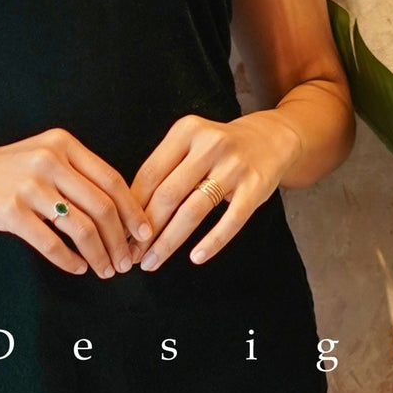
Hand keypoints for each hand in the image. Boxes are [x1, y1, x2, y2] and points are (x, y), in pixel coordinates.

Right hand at [0, 128, 154, 275]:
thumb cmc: (6, 169)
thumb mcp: (44, 156)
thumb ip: (78, 175)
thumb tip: (121, 215)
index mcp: (63, 144)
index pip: (112, 180)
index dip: (133, 212)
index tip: (144, 235)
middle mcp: (49, 160)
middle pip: (102, 207)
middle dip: (120, 241)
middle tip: (125, 262)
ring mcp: (28, 185)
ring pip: (81, 228)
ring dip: (99, 255)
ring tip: (105, 271)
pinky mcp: (10, 210)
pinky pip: (50, 243)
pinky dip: (69, 260)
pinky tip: (77, 268)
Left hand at [131, 110, 297, 270]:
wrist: (271, 139)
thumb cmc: (220, 150)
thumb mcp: (190, 144)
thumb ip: (164, 170)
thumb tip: (129, 215)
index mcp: (186, 131)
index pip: (149, 174)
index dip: (132, 208)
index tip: (121, 233)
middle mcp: (209, 144)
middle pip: (167, 194)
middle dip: (146, 230)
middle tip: (133, 254)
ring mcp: (234, 165)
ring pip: (193, 210)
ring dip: (169, 241)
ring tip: (153, 261)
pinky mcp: (255, 186)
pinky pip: (231, 220)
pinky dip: (212, 242)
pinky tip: (195, 258)